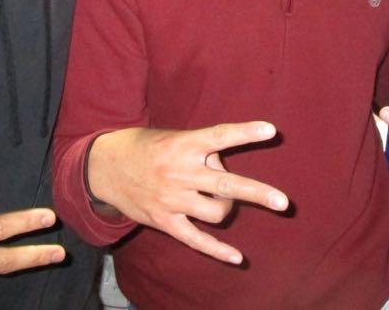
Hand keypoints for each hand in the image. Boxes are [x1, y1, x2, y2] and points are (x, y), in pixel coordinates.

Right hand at [87, 121, 288, 264]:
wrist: (105, 167)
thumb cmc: (147, 147)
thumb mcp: (173, 137)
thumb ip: (201, 150)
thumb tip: (226, 168)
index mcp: (184, 145)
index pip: (220, 136)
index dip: (245, 133)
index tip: (271, 130)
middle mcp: (180, 172)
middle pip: (226, 184)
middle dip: (257, 194)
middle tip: (284, 202)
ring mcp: (172, 199)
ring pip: (216, 212)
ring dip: (227, 207)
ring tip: (220, 199)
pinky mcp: (165, 221)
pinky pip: (196, 239)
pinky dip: (217, 250)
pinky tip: (237, 257)